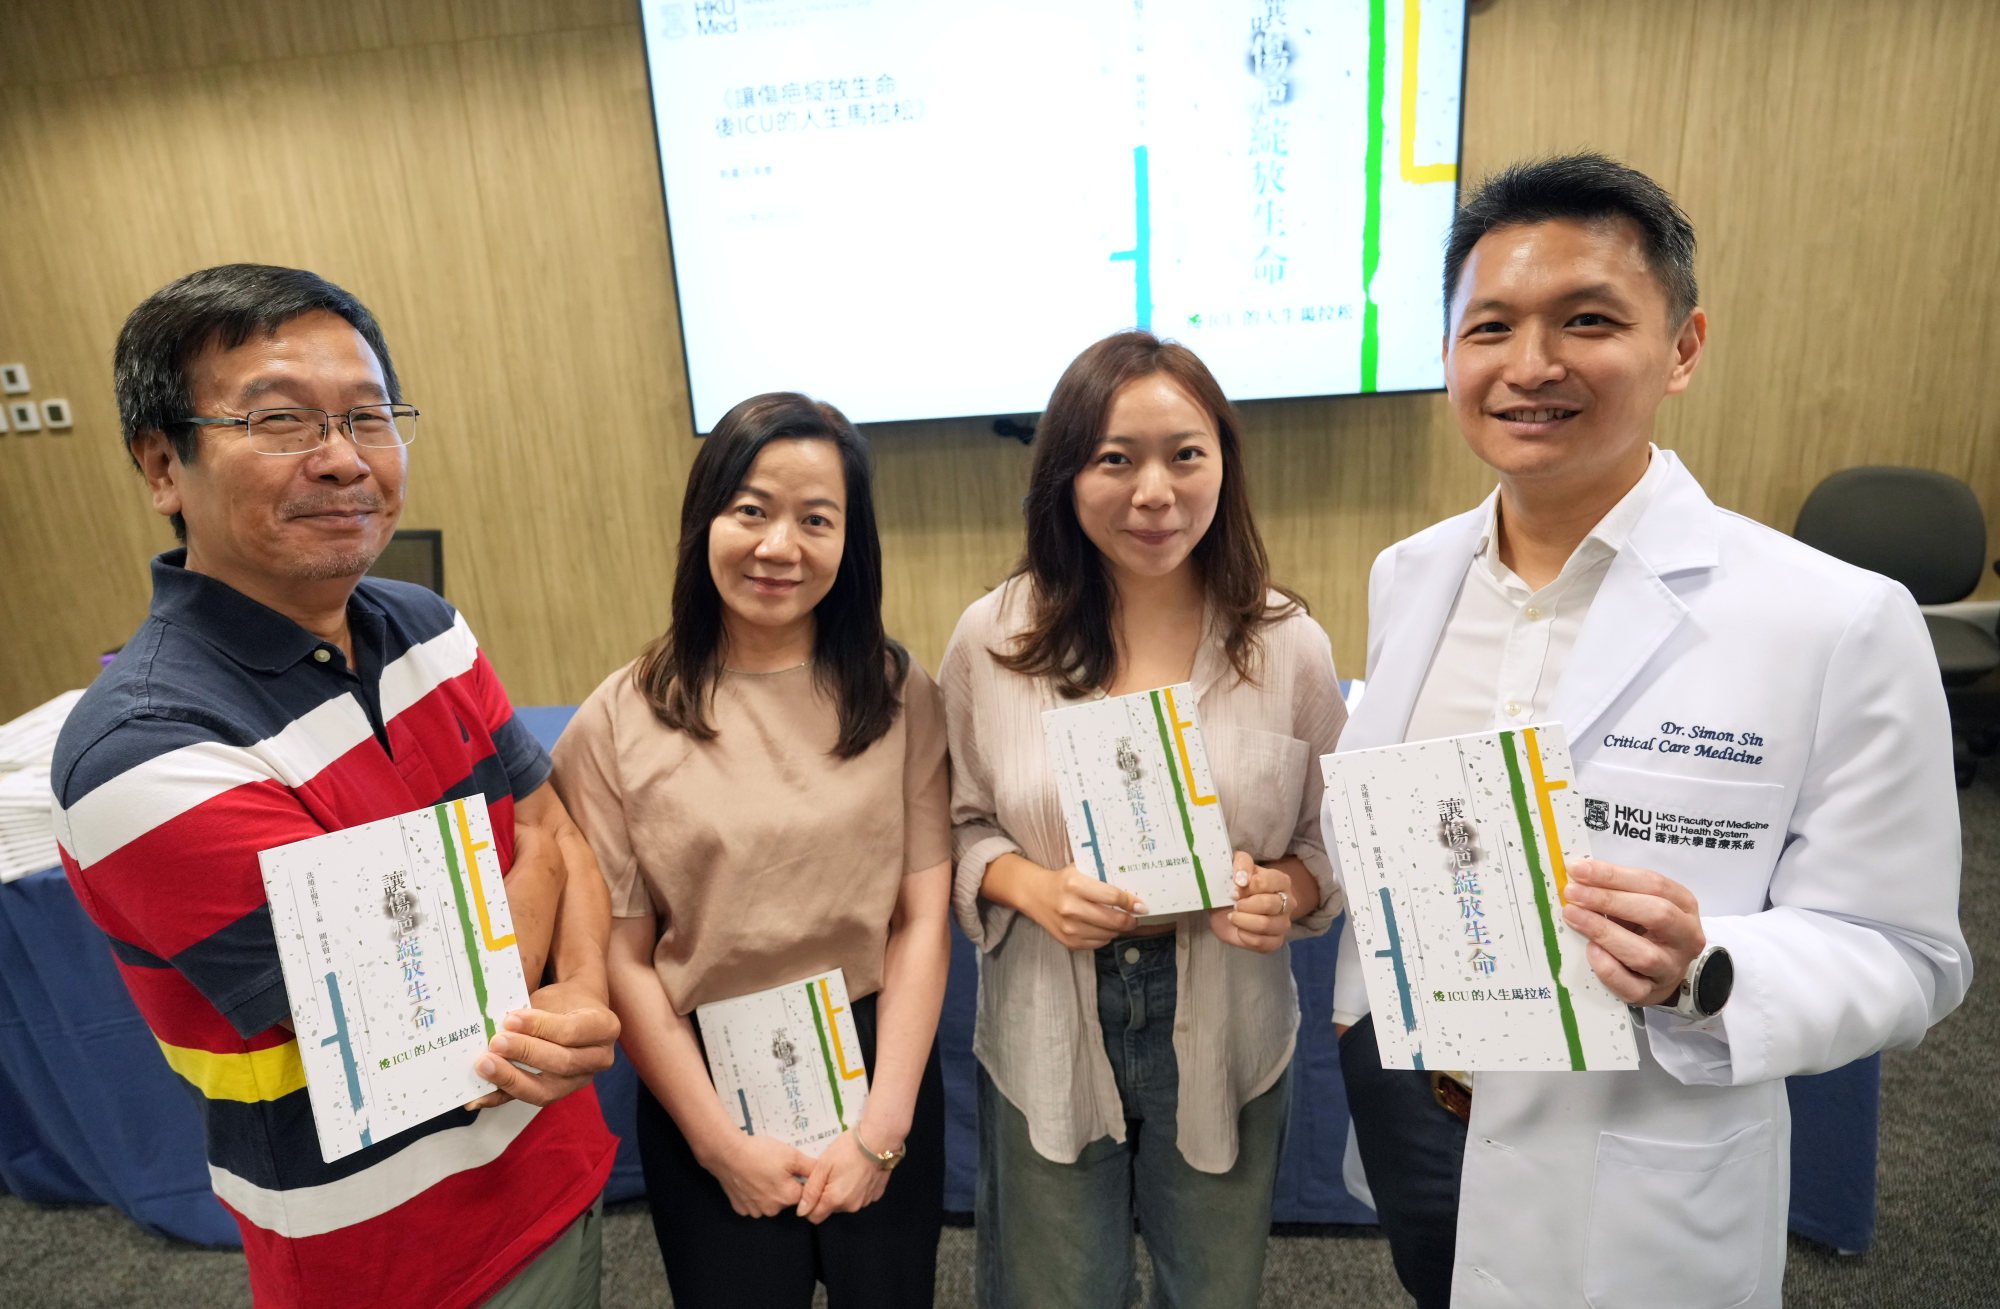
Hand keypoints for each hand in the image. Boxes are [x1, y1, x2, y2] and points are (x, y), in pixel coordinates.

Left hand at [466, 981, 619, 1109]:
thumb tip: (497, 1024)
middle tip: (495, 1042)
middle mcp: (599, 1059)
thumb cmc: (562, 1001)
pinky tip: (477, 1098)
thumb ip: (529, 1014)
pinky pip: (527, 1100)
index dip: (540, 1027)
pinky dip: (500, 1098)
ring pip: (547, 1090)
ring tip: (484, 1066)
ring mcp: (580, 1081)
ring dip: (512, 1079)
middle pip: (563, 1063)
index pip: (573, 1031)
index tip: (511, 1019)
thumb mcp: (552, 998)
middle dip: (526, 1053)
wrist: (574, 1011)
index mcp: (604, 1027)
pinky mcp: (558, 1094)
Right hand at [703, 1132, 817, 1217]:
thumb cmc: (758, 1153)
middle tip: (775, 1167)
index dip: (799, 1179)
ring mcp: (755, 1210)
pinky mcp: (741, 1207)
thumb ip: (810, 1167)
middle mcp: (772, 1209)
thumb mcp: (791, 1155)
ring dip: (768, 1190)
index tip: (791, 1169)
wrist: (728, 1153)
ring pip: (769, 1201)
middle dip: (784, 1185)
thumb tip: (822, 1172)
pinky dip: (753, 1193)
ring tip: (761, 1171)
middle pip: (786, 1199)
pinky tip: (750, 1179)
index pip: (804, 1193)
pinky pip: (753, 1203)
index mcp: (788, 1197)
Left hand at [797, 1129, 894, 1222]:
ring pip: (845, 1203)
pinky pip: (859, 1197)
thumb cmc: (849, 1149)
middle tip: (830, 1174)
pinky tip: (857, 1172)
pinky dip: (855, 1188)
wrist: (879, 1139)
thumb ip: (811, 1191)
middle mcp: (851, 1206)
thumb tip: (802, 1211)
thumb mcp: (823, 1166)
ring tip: (845, 1170)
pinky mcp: (875, 1195)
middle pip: (830, 1209)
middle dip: (826, 1195)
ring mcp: (865, 1201)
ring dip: (841, 1192)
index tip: (813, 1187)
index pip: (814, 1217)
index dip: (809, 1204)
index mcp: (835, 1200)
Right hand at [1023, 863, 1140, 950]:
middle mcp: (1071, 907)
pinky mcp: (1069, 942)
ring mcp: (1069, 927)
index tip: (1141, 905)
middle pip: (1113, 920)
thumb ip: (1102, 877)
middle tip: (1135, 917)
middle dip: (1130, 920)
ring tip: (1118, 921)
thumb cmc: (1063, 881)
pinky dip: (1105, 937)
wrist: (1035, 895)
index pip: (1113, 896)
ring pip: (1108, 934)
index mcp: (1075, 885)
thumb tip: (1133, 891)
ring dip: (1118, 929)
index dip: (1131, 902)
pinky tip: (1103, 927)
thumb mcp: (1079, 870)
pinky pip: (1098, 943)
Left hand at [1208, 852, 1290, 952]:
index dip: (1247, 886)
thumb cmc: (1237, 884)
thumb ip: (1241, 863)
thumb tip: (1242, 879)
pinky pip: (1262, 943)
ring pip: (1265, 925)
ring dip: (1243, 921)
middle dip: (1244, 905)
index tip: (1234, 889)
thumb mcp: (1235, 865)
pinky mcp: (1275, 942)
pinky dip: (1245, 937)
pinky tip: (1239, 930)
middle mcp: (1288, 902)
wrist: (1231, 907)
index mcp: (1281, 881)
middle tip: (1234, 904)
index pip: (1267, 882)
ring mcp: (1283, 923)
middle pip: (1268, 905)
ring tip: (1234, 916)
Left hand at [1560, 857, 1706, 1005]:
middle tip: (1573, 893)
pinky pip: (1629, 985)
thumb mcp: (1638, 902)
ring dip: (1604, 931)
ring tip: (1573, 915)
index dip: (1613, 875)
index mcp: (1684, 906)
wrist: (1660, 971)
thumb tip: (1576, 873)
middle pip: (1656, 915)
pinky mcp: (1650, 994)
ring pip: (1644, 954)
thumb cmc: (1644, 928)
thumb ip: (1615, 888)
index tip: (1578, 869)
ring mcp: (1670, 969)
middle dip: (1609, 900)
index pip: (1653, 884)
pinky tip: (1589, 950)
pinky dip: (1606, 966)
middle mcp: (1685, 938)